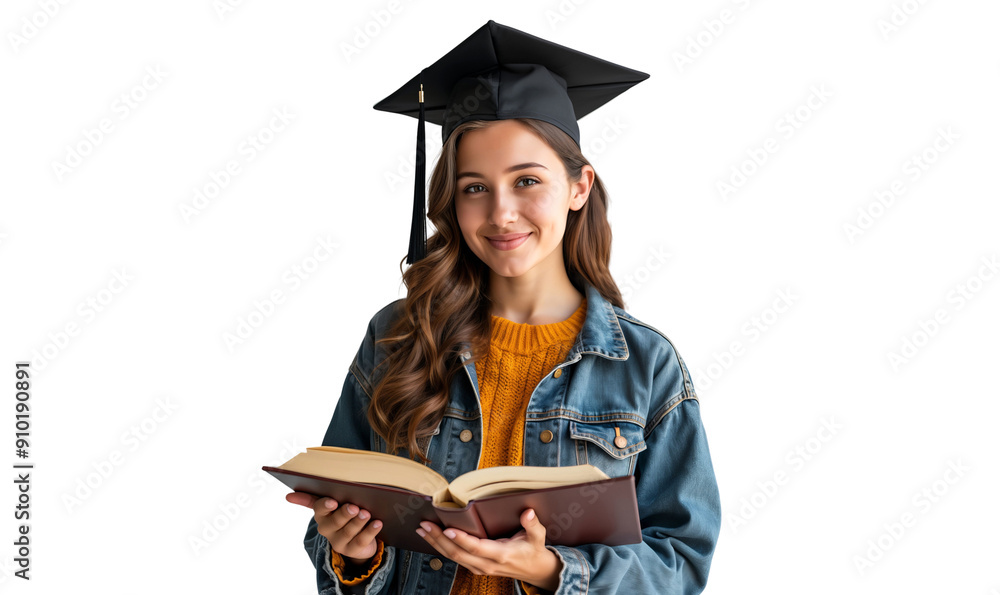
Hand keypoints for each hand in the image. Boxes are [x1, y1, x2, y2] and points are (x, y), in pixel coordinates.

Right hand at [286, 492, 382, 564]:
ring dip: (358, 522)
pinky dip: (370, 531)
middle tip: (355, 507)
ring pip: (349, 531)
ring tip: (367, 513)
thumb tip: (288, 496)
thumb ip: (312, 498)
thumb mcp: (331, 506)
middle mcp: (328, 529)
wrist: (355, 539)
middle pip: (335, 521)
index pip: (319, 509)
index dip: (326, 506)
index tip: (333, 501)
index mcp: (322, 515)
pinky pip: (361, 541)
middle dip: (345, 513)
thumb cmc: (343, 514)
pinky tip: (378, 523)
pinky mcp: (352, 550)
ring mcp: (339, 541)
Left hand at [416, 508, 561, 590]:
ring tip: (422, 529)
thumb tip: (529, 512)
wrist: (533, 570)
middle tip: (425, 525)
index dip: (462, 539)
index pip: (477, 548)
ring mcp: (479, 567)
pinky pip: (455, 558)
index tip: (448, 529)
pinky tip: (431, 537)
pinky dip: (441, 547)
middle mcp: (487, 564)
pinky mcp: (475, 567)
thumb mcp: (538, 536)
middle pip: (458, 553)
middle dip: (439, 539)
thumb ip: (533, 525)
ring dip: (436, 543)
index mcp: (501, 554)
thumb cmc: (533, 549)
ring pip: (453, 557)